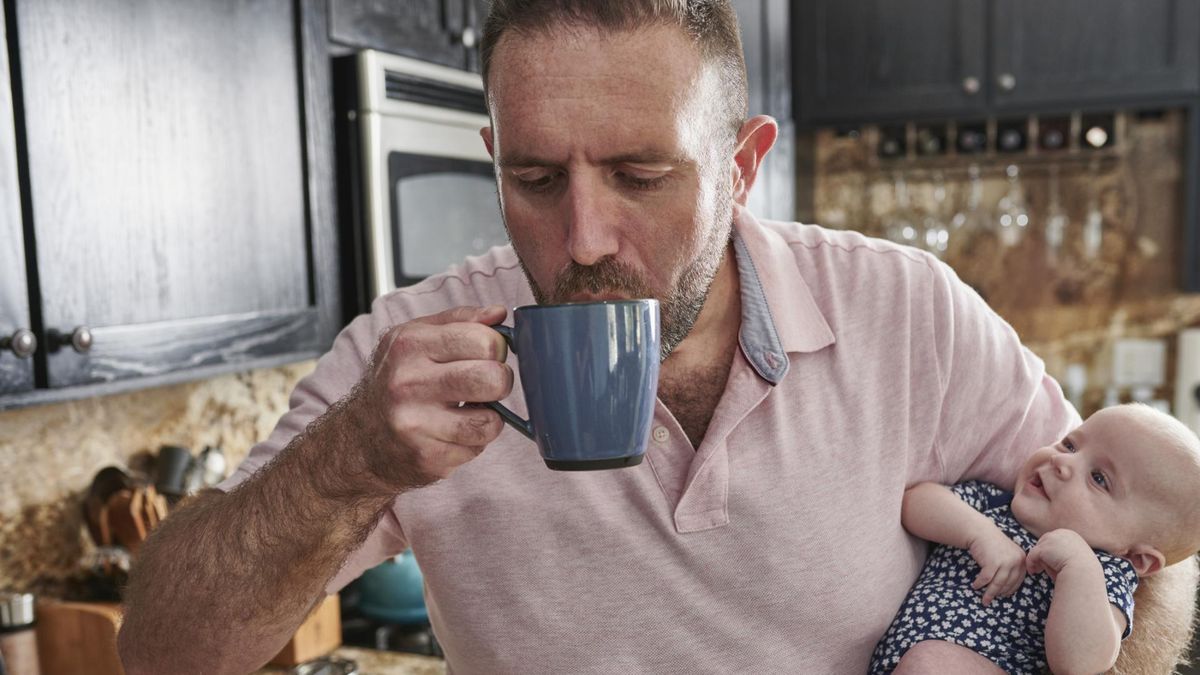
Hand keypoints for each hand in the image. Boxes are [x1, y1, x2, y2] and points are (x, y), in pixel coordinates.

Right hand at [352, 305, 512, 489]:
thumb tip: (499, 313)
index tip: (488, 354)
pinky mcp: (426, 457)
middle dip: (501, 381)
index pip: (483, 341)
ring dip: (489, 416)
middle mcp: (408, 383)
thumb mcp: (416, 337)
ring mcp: (415, 424)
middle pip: (492, 379)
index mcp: (409, 345)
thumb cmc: (395, 380)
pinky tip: (453, 431)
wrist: (359, 438)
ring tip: (469, 409)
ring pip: (490, 421)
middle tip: (487, 383)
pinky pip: (476, 447)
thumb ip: (460, 320)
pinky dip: (473, 441)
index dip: (497, 347)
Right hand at [966, 526, 1026, 604]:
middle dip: (999, 593)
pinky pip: (986, 579)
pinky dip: (980, 584)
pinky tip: (975, 586)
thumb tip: (1008, 589)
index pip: (1018, 580)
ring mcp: (1005, 562)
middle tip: (991, 598)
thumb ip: (1011, 566)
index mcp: (1021, 559)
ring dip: (990, 593)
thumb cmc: (992, 544)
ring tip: (984, 600)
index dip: (1010, 589)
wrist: (980, 531)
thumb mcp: (1007, 553)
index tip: (1003, 595)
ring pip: (998, 584)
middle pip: (1008, 584)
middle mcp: (1016, 561)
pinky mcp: (992, 563)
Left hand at [1026, 529, 1094, 581]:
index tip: (1047, 562)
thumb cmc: (1082, 571)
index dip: (1049, 551)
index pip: (1053, 539)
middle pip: (1044, 541)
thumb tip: (1047, 555)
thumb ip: (1062, 552)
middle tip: (1039, 567)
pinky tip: (1033, 572)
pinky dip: (1031, 564)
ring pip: (1039, 549)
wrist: (1084, 574)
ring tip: (1038, 570)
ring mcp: (1052, 539)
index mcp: (1070, 535)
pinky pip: (1032, 555)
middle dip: (1041, 554)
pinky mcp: (1044, 548)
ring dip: (1038, 560)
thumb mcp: (1074, 557)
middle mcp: (1061, 533)